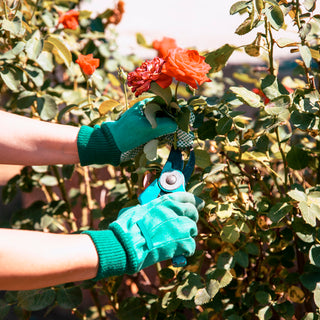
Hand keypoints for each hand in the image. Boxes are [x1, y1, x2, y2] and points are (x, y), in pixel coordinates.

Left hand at [77, 99, 176, 165]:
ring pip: (163, 121)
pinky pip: (158, 130)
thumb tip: (177, 124)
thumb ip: (163, 125)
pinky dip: (163, 134)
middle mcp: (147, 110)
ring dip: (169, 128)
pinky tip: (167, 139)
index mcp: (146, 105)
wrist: (110, 144)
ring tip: (176, 135)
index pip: (166, 102)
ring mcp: (146, 120)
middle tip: (182, 129)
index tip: (184, 117)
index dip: (176, 109)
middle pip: (166, 112)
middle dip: (174, 120)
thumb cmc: (126, 134)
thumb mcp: (146, 129)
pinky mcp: (145, 129)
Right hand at [82, 192, 202, 279]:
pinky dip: (186, 250)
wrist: (127, 244)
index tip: (199, 203)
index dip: (194, 201)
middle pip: (193, 212)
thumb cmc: (128, 227)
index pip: (186, 196)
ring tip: (177, 241)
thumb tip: (147, 210)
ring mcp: (179, 227)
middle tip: (186, 225)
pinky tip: (178, 252)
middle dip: (191, 218)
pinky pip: (191, 246)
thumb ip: (150, 208)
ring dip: (187, 235)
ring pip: (192, 229)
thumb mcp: (139, 209)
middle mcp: (174, 211)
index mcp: (164, 201)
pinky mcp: (181, 243)